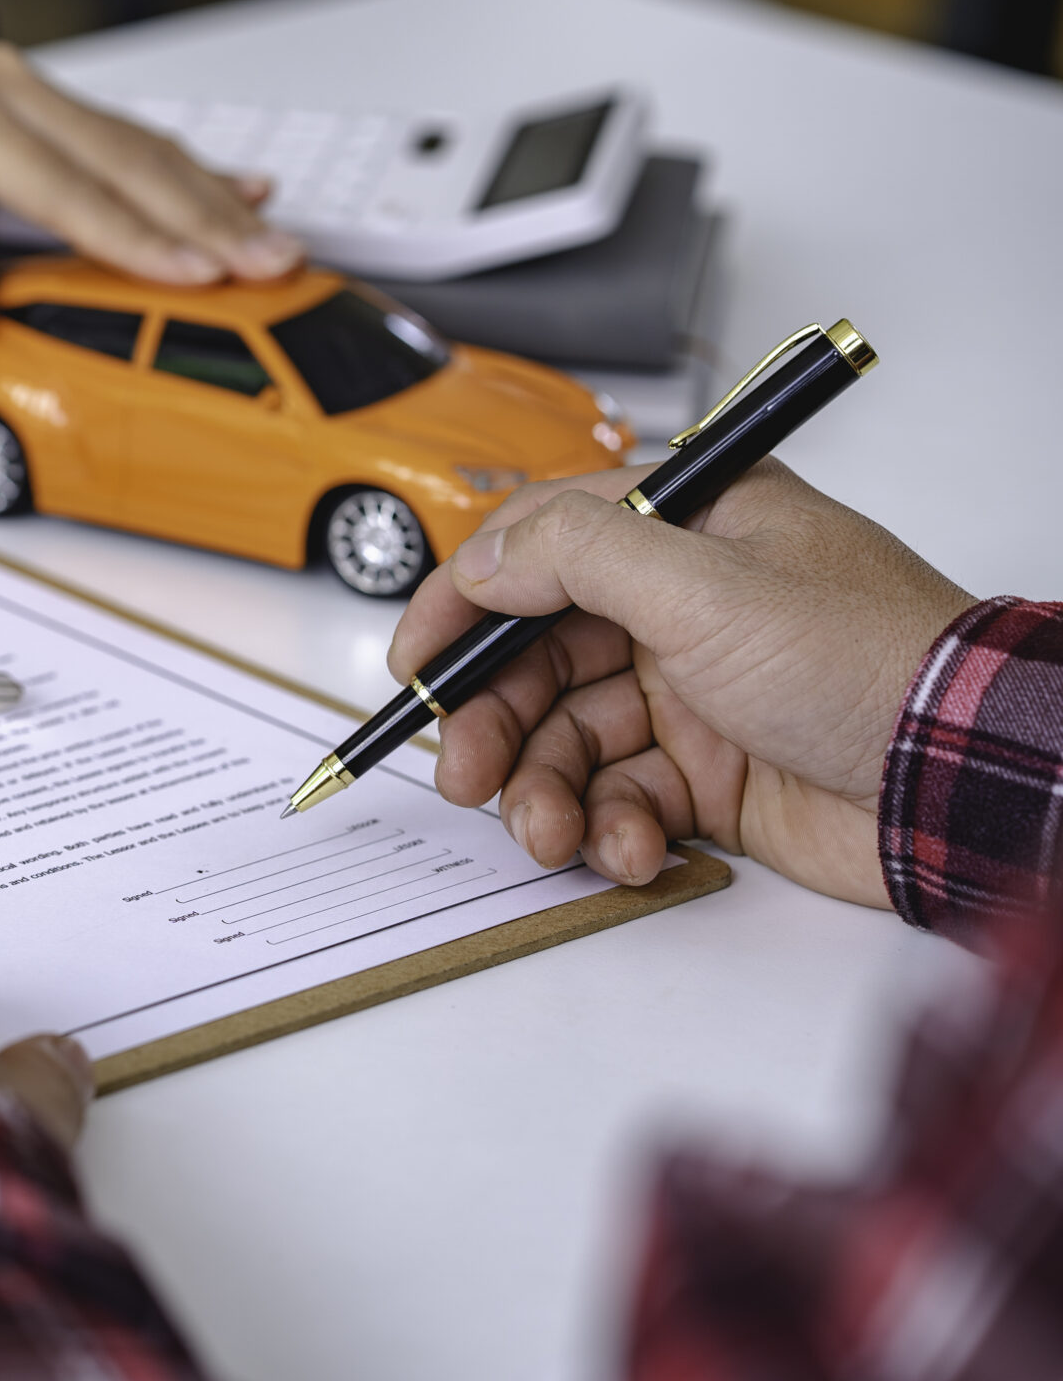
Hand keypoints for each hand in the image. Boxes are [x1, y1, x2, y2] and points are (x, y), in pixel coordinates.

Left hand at [0, 42, 302, 329]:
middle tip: (269, 262)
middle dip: (203, 217)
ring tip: (274, 243)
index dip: (133, 236)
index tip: (194, 273)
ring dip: (210, 199)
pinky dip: (190, 172)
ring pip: (139, 146)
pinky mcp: (49, 105)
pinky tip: (246, 192)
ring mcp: (31, 87)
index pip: (61, 187)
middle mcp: (3, 85)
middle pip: (123, 158)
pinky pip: (128, 140)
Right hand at [388, 462, 974, 904]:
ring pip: (568, 738)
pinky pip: (619, 798)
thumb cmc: (866, 661)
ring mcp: (694, 692)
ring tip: (550, 835)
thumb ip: (577, 554)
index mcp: (685, 529)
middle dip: (494, 722)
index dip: (464, 605)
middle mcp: (683, 604)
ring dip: (544, 791)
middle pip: (537, 658)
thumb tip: (484, 553)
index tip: (415, 664)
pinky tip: (630, 850)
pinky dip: (609, 830)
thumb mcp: (705, 584)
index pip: (536, 548)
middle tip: (465, 774)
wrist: (965, 782)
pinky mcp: (710, 775)